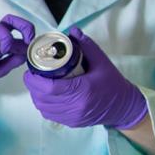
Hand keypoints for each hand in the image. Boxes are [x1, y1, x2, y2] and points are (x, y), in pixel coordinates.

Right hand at [0, 14, 33, 92]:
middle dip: (21, 25)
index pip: (19, 32)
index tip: (33, 46)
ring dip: (4, 36)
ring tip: (3, 50)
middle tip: (26, 38)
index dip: (30, 36)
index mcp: (2, 45)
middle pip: (9, 20)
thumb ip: (11, 62)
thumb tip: (26, 54)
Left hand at [24, 28, 147, 128]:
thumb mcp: (102, 61)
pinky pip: (50, 115)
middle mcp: (76, 106)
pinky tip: (45, 95)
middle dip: (33, 86)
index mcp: (83, 90)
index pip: (50, 88)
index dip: (35, 80)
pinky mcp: (72, 123)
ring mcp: (73, 117)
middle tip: (32, 74)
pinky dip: (43, 105)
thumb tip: (72, 30)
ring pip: (44, 108)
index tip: (30, 70)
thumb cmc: (113, 83)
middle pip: (43, 98)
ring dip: (36, 95)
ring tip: (37, 84)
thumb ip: (87, 45)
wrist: (124, 106)